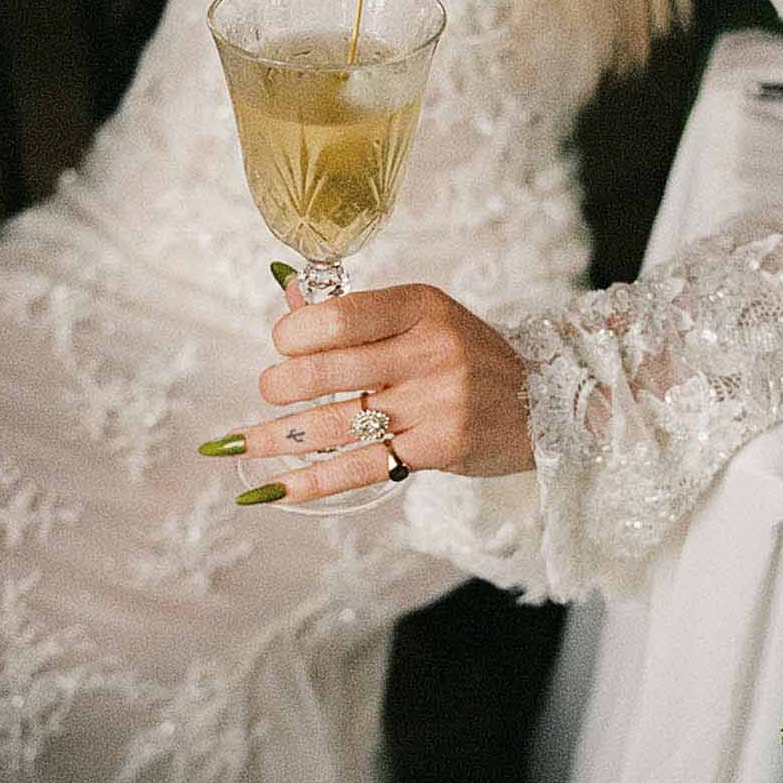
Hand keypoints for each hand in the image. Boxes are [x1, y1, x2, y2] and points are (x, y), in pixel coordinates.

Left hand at [205, 278, 534, 505]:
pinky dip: (309, 482)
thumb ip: (356, 309)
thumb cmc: (466, 355)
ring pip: (335, 425)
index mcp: (422, 307)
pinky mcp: (436, 449)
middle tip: (270, 389)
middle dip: (281, 384)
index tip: (283, 343)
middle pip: (329, 372)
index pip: (342, 316)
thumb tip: (285, 291)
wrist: (544, 401)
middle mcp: (429, 352)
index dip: (296, 332)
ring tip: (237, 444)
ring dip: (275, 438)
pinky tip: (270, 490)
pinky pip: (359, 467)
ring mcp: (435, 404)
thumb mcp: (422, 317)